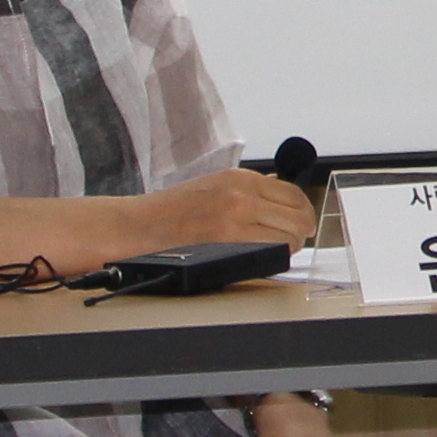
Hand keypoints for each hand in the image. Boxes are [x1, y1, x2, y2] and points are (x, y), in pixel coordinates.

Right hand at [147, 168, 323, 254]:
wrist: (134, 224)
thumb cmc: (168, 211)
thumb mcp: (212, 186)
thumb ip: (246, 190)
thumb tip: (277, 189)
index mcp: (240, 178)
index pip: (293, 193)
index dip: (302, 212)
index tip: (301, 224)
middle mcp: (242, 192)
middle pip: (299, 214)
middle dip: (301, 231)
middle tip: (293, 242)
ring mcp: (237, 214)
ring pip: (291, 233)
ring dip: (290, 246)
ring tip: (277, 252)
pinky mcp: (228, 237)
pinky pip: (271, 248)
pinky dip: (276, 256)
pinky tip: (264, 258)